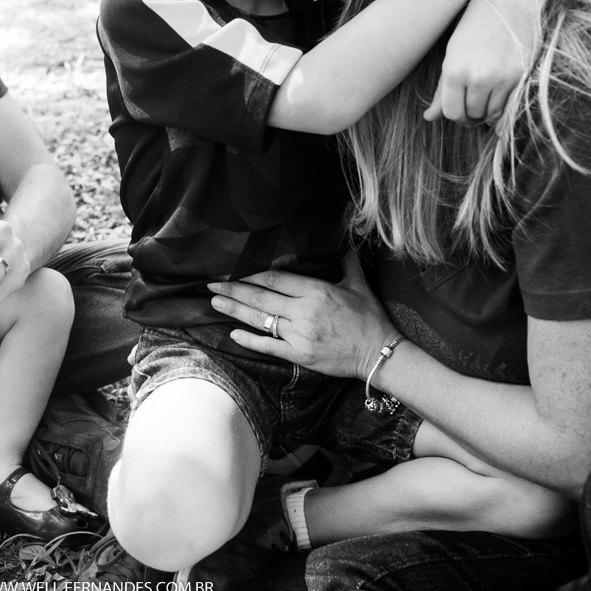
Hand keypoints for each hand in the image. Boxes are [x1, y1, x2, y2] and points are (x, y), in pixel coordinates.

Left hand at [207, 254, 397, 380]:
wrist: (379, 354)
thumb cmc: (369, 318)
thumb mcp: (359, 284)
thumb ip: (347, 260)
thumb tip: (345, 236)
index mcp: (316, 291)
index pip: (275, 278)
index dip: (251, 275)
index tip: (234, 271)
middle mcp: (304, 312)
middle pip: (261, 298)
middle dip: (233, 290)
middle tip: (212, 285)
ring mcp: (299, 335)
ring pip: (260, 321)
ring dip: (235, 311)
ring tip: (215, 303)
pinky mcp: (299, 355)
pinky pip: (268, 346)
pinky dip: (249, 340)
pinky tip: (233, 334)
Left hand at [426, 0, 551, 122]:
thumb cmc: (474, 25)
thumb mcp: (451, 55)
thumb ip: (442, 90)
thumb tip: (429, 118)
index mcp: (455, 71)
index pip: (452, 112)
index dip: (455, 114)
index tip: (459, 109)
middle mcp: (478, 77)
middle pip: (472, 115)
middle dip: (470, 113)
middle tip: (472, 102)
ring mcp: (502, 77)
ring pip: (491, 113)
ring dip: (486, 111)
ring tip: (485, 96)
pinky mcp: (521, 75)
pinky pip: (509, 105)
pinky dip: (502, 105)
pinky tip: (498, 94)